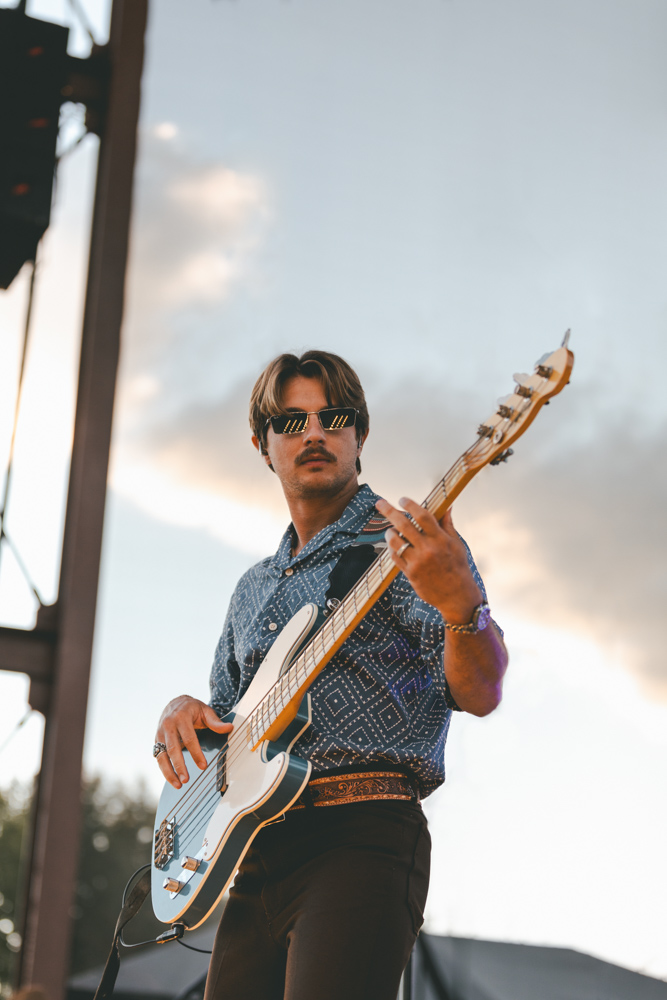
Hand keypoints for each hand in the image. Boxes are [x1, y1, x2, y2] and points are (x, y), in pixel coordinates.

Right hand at [155, 695, 232, 789]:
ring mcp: (160, 733)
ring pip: (162, 755)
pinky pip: (158, 757)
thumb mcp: (205, 711)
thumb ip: (216, 722)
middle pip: (172, 748)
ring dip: (169, 772)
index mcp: (181, 717)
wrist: (175, 703)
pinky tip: (172, 779)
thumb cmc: (193, 709)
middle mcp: (168, 725)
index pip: (189, 738)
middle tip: (186, 780)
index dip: (196, 753)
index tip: (203, 766)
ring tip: (178, 785)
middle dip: (179, 766)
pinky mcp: (156, 740)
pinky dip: (164, 769)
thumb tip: (229, 728)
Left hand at [375, 497, 482, 624]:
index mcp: (440, 539)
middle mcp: (428, 549)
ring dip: (389, 532)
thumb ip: (448, 524)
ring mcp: (417, 562)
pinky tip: (394, 545)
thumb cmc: (458, 567)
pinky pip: (395, 557)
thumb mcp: (457, 544)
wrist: (457, 596)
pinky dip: (392, 549)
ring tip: (390, 530)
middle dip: (389, 511)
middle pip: (403, 525)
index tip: (402, 499)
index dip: (410, 505)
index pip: (422, 516)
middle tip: (380, 503)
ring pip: (395, 542)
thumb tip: (447, 506)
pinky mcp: (410, 574)